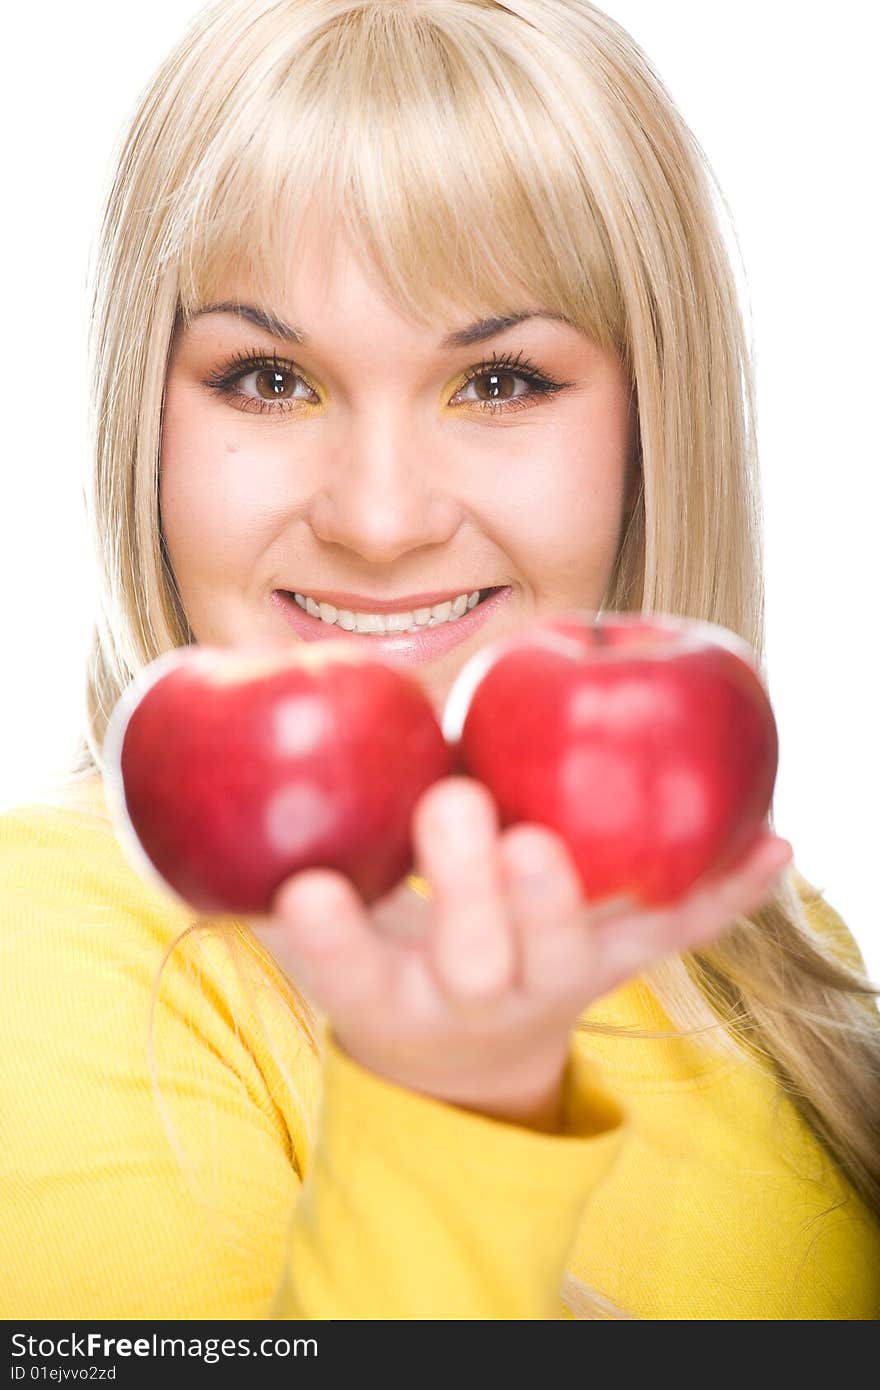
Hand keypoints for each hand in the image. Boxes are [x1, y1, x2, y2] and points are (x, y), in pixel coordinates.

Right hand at [246, 777, 791, 1124]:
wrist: (472, 1059)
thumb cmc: (393, 971)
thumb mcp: (333, 944)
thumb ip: (292, 881)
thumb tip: (204, 782)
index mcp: (390, 998)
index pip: (350, 973)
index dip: (331, 937)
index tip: (304, 890)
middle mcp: (475, 996)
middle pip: (474, 960)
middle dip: (466, 889)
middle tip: (456, 809)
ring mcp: (556, 982)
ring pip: (576, 948)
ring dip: (575, 891)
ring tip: (570, 834)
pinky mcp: (618, 961)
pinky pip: (678, 931)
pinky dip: (726, 893)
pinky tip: (775, 845)